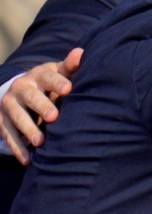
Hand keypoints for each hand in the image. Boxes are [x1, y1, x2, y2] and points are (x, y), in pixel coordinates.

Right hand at [0, 48, 82, 164]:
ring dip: (28, 129)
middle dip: (41, 106)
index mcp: (38, 74)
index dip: (58, 82)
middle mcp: (21, 88)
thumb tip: (81, 53)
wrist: (21, 90)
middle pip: (30, 96)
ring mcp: (9, 105)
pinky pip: (8, 136)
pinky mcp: (2, 121)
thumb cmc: (50, 82)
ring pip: (17, 117)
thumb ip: (70, 67)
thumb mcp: (58, 73)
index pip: (48, 76)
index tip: (68, 89)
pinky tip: (27, 160)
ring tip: (41, 142)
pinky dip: (18, 148)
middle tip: (54, 117)